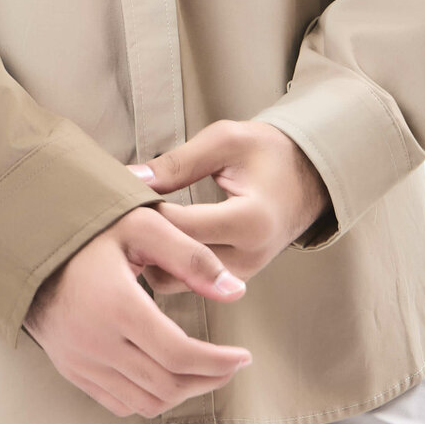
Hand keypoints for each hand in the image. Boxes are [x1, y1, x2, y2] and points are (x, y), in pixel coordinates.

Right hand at [22, 205, 252, 418]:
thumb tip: (235, 291)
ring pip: (145, 401)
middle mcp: (96, 342)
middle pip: (166, 384)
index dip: (217, 362)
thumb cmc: (89, 230)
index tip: (243, 356)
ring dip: (183, 393)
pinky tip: (167, 378)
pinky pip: (118, 403)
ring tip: (205, 372)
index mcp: (117, 305)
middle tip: (231, 365)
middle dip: (208, 380)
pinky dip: (150, 399)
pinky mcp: (71, 369)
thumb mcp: (143, 225)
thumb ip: (191, 256)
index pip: (178, 354)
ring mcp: (81, 361)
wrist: (28, 244)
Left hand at [128, 120, 332, 296]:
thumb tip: (131, 179)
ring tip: (134, 223)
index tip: (121, 191)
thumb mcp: (225, 141)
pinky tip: (153, 236)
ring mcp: (241, 275)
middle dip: (142, 238)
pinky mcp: (232, 281)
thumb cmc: (268, 152)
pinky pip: (187, 282)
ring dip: (151, 255)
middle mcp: (248, 257)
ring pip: (175, 281)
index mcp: (250, 220)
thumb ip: (177, 162)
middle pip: (174, 261)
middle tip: (116, 212)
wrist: (309, 178)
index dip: (146, 210)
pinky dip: (166, 262)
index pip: (181, 227)